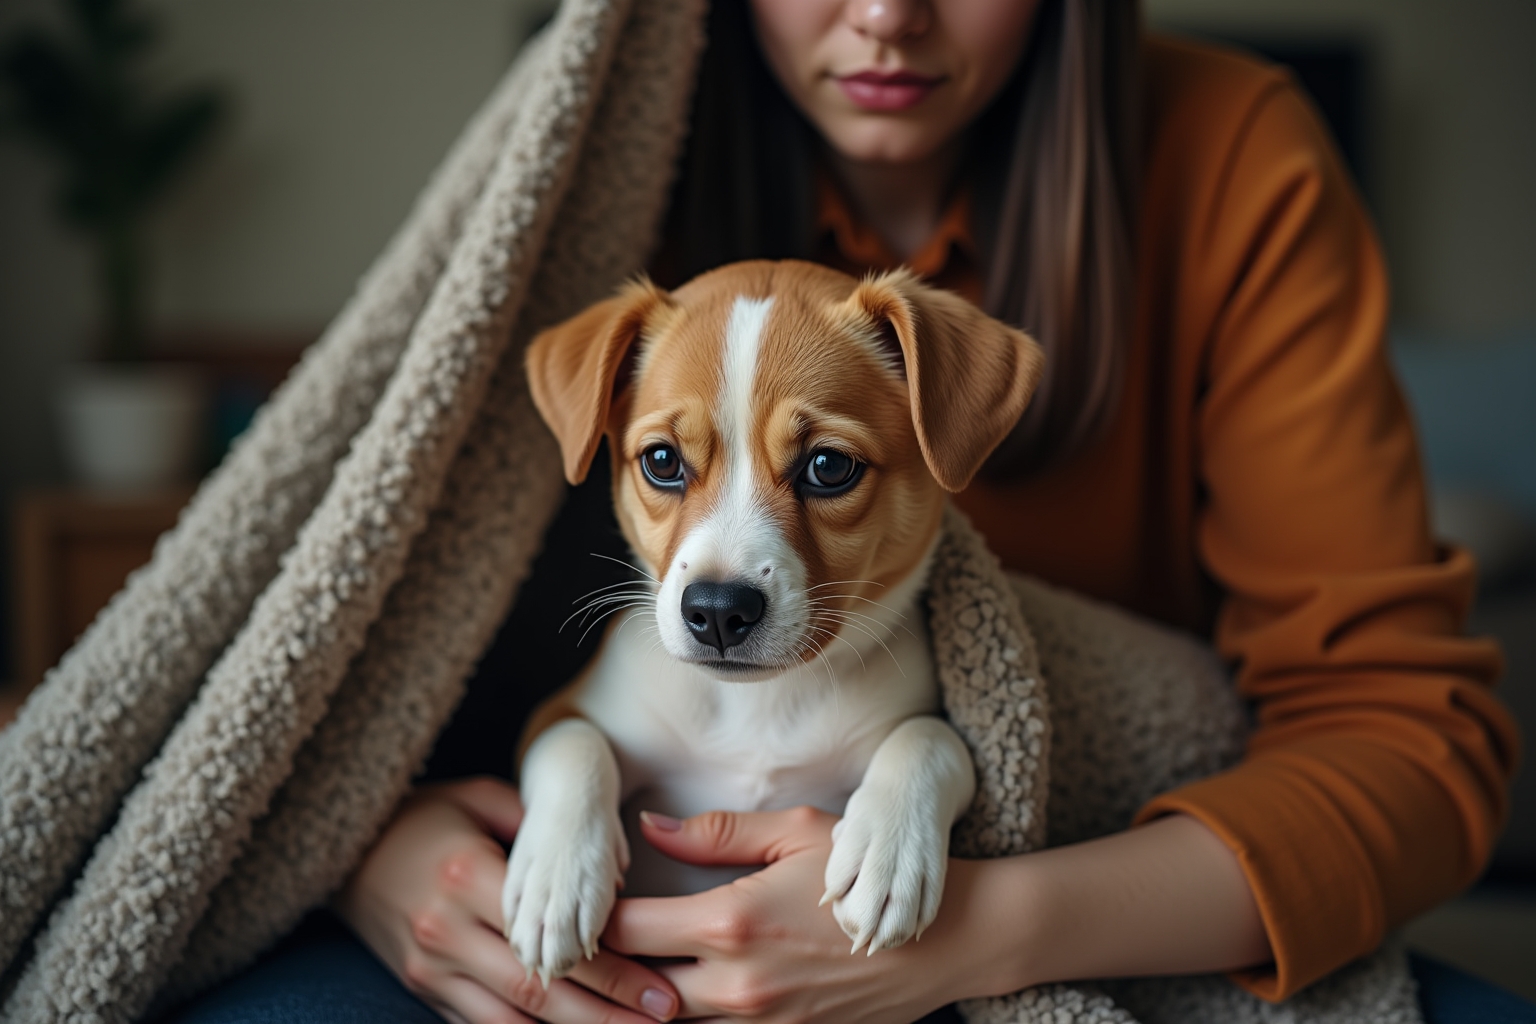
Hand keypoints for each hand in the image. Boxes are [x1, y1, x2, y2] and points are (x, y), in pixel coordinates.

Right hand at [334, 777, 679, 1023]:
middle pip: (538, 991)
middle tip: (663, 1017)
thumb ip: (537, 826)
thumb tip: (600, 855)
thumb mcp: (478, 799)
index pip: (552, 938)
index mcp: (468, 878)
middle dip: (607, 1013)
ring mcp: (430, 968)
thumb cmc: (420, 817)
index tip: (660, 984)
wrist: (337, 850)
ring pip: (511, 1021)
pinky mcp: (420, 989)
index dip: (611, 969)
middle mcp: (447, 931)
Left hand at [603, 808, 998, 1023]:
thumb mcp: (793, 832)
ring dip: (646, 1003)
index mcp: (731, 921)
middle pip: (636, 990)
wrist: (940, 943)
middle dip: (609, 972)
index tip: (588, 908)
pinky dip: (692, 1021)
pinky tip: (680, 998)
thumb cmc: (863, 876)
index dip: (598, 921)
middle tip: (590, 951)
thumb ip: (716, 833)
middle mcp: (737, 983)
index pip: (628, 931)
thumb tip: (648, 827)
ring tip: (626, 979)